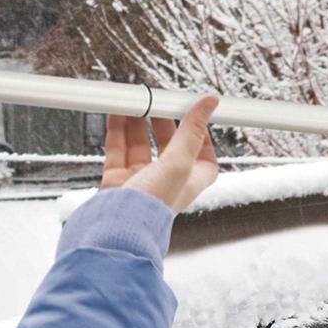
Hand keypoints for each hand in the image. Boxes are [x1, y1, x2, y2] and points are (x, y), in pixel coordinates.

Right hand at [100, 94, 219, 213]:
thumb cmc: (153, 204)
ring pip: (140, 144)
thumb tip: (210, 103)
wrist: (118, 226)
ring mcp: (140, 180)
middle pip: (169, 145)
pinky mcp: (117, 179)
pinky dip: (117, 129)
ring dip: (138, 122)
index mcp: (188, 182)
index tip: (196, 116)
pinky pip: (117, 149)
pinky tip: (117, 112)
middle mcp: (165, 182)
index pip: (204, 158)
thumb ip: (192, 130)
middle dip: (162, 122)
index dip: (202, 137)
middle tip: (158, 101)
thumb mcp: (180, 162)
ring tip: (136, 101)